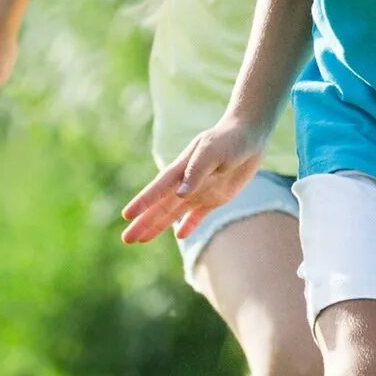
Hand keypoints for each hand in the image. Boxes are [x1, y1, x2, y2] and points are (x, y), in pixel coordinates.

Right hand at [120, 117, 266, 245]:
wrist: (249, 136)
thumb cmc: (228, 140)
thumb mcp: (212, 152)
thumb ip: (196, 172)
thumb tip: (181, 195)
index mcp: (180, 170)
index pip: (157, 189)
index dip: (142, 203)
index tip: (127, 215)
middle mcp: (186, 183)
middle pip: (160, 206)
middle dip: (143, 222)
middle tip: (126, 239)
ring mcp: (200, 191)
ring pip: (174, 213)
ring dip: (158, 226)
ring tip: (141, 240)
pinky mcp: (216, 197)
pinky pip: (199, 215)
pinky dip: (189, 225)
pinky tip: (179, 235)